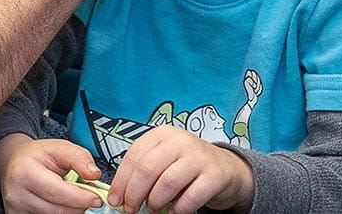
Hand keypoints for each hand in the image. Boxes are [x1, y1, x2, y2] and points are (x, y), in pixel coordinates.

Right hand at [0, 134, 106, 213]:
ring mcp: (16, 209)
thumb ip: (79, 158)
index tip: (97, 198)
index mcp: (24, 172)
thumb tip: (94, 175)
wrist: (14, 163)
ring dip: (70, 210)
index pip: (55, 192)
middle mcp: (16, 194)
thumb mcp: (59, 147)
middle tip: (90, 197)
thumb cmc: (38, 156)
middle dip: (79, 206)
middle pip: (57, 210)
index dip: (79, 198)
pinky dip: (60, 212)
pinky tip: (60, 203)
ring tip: (71, 196)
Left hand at [109, 126, 254, 213]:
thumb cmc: (187, 165)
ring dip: (155, 201)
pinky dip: (178, 209)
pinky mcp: (214, 176)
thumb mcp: (163, 159)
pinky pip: (191, 197)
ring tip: (152, 209)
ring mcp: (198, 157)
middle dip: (134, 193)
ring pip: (167, 183)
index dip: (121, 181)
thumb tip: (119, 193)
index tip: (115, 199)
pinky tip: (172, 212)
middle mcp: (180, 141)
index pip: (133, 157)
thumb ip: (143, 170)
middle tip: (131, 208)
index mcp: (161, 134)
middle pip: (147, 169)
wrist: (226, 168)